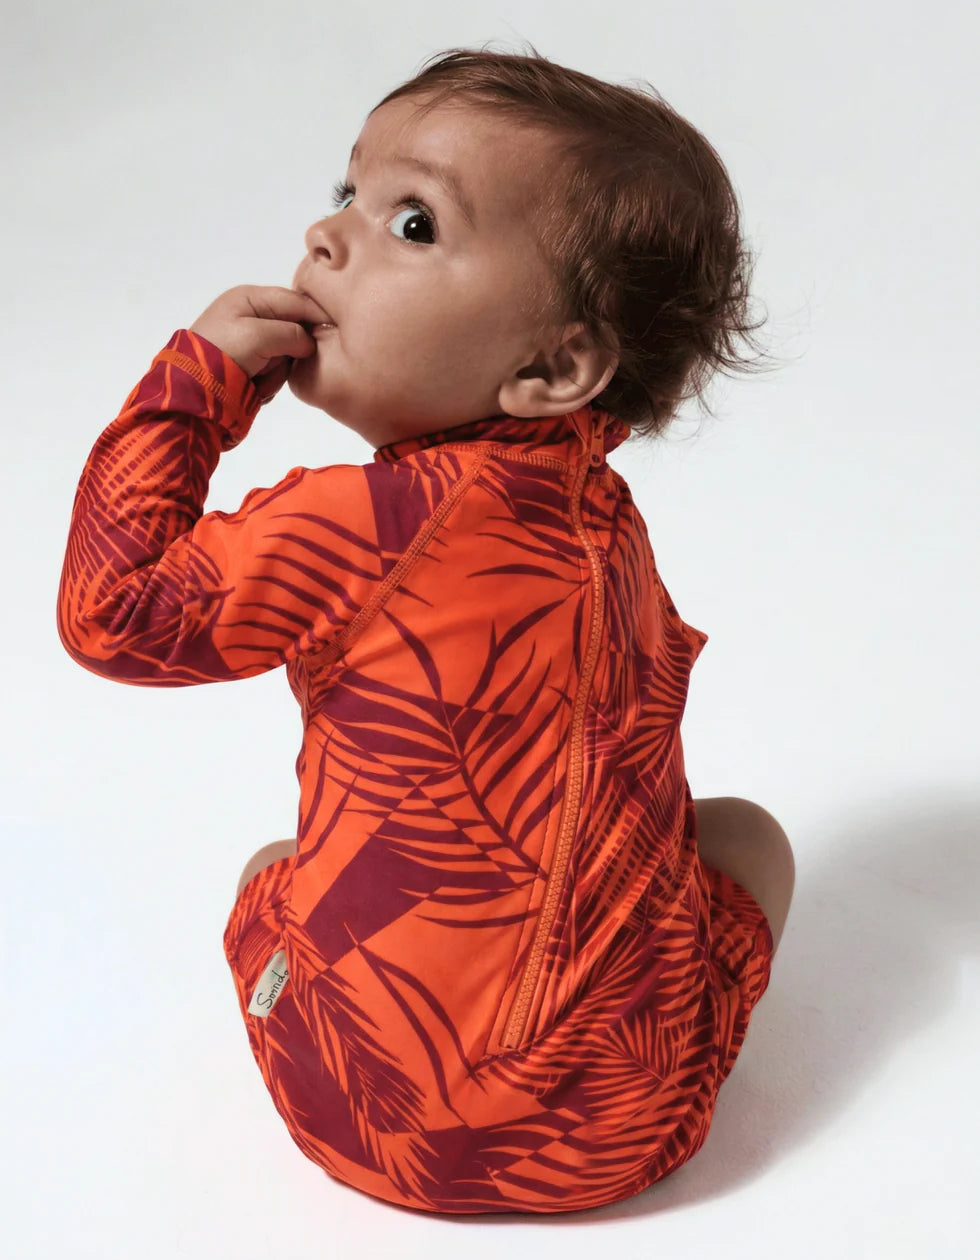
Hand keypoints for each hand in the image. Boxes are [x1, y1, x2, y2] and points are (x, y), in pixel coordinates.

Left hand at [189, 284, 330, 401]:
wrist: (193, 389)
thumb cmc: (222, 354)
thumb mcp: (259, 337)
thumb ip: (292, 334)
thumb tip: (310, 343)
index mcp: (250, 298)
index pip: (296, 300)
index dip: (317, 316)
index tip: (335, 333)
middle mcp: (252, 315)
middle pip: (294, 328)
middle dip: (292, 349)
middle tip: (283, 362)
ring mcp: (252, 341)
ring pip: (287, 353)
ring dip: (278, 368)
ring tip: (260, 377)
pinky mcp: (251, 364)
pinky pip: (275, 368)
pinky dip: (269, 379)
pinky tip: (256, 384)